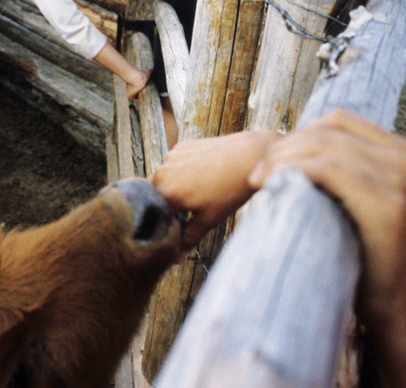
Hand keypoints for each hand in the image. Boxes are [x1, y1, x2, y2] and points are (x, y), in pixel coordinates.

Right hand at [149, 129, 279, 249]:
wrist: (252, 156)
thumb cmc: (231, 190)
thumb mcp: (209, 219)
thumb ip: (187, 238)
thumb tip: (175, 259)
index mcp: (166, 193)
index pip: (154, 215)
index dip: (165, 223)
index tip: (179, 227)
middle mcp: (162, 172)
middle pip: (156, 195)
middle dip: (169, 204)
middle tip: (190, 211)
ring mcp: (171, 156)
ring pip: (166, 178)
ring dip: (176, 186)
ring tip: (200, 191)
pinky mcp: (182, 146)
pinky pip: (175, 163)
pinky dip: (183, 170)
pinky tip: (204, 174)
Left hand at [247, 110, 405, 312]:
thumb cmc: (375, 257)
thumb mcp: (364, 203)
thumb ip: (345, 174)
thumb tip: (289, 154)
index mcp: (404, 152)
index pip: (338, 120)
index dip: (299, 135)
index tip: (272, 159)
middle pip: (327, 130)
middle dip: (284, 147)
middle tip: (256, 173)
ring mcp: (401, 179)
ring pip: (322, 146)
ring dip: (281, 159)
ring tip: (257, 181)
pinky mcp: (388, 204)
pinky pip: (327, 169)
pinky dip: (292, 170)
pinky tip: (271, 185)